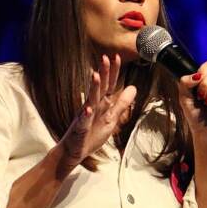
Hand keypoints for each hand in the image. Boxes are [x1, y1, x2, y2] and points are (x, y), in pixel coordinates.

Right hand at [55, 54, 136, 174]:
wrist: (73, 151)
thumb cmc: (91, 134)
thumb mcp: (111, 118)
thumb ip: (122, 104)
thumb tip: (133, 88)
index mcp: (101, 104)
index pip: (108, 85)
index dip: (113, 72)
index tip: (116, 56)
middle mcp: (92, 106)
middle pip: (99, 88)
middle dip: (103, 73)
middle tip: (105, 57)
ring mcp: (85, 117)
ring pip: (90, 100)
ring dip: (93, 88)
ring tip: (95, 75)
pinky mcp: (80, 129)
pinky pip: (83, 121)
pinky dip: (85, 115)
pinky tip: (87, 109)